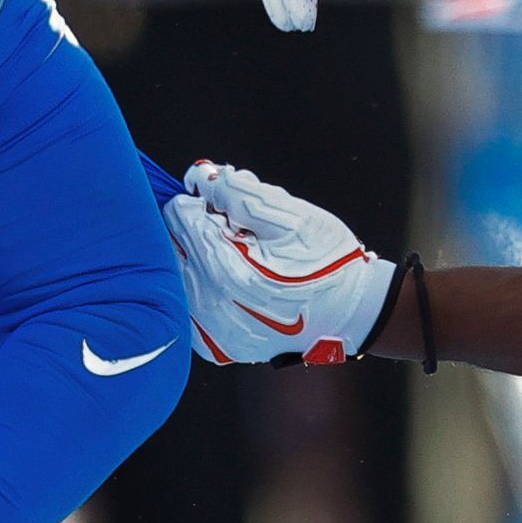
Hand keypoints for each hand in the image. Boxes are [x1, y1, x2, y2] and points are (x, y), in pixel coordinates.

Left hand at [166, 161, 395, 365]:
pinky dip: (203, 285)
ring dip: (198, 257)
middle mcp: (211, 304)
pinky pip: (189, 303)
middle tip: (235, 228)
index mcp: (228, 271)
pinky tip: (234, 281)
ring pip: (177, 275)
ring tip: (240, 255)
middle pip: (172, 246)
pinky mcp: (213, 343)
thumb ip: (241, 193)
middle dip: (198, 228)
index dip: (200, 200)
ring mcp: (209, 329)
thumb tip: (203, 179)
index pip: (181, 218)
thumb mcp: (293, 217)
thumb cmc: (326, 264)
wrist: (349, 314)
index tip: (222, 202)